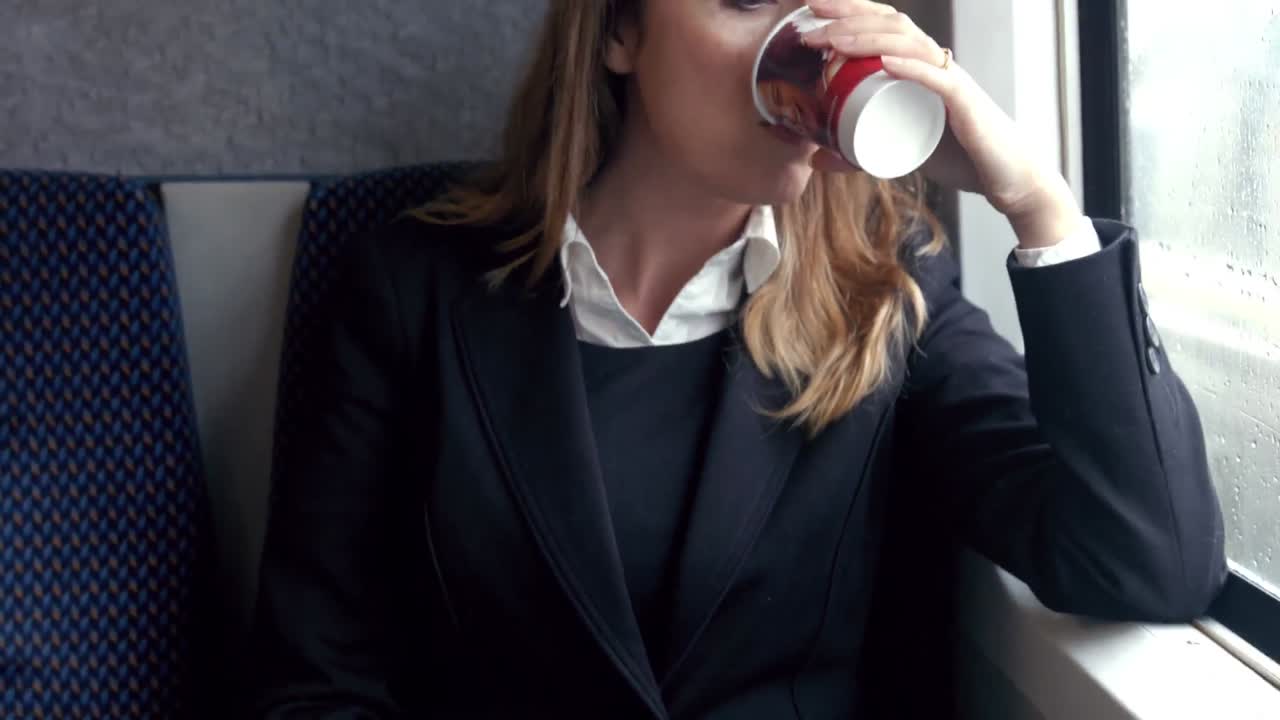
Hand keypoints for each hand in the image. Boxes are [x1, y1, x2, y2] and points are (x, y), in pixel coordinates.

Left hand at [800, 0, 1081, 245]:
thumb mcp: (896, 151)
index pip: (884, 25)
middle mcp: (937, 64)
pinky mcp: (966, 106)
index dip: (851, 10)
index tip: (813, 6)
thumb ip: (858, 153)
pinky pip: (939, 81)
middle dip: (851, 14)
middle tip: (813, 11)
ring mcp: (951, 82)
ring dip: (868, 38)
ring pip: (910, 45)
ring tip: (834, 40)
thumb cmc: (958, 156)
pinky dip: (912, 69)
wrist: (1005, 178)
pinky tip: (886, 63)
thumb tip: (816, 158)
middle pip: (893, 24)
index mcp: (921, 66)